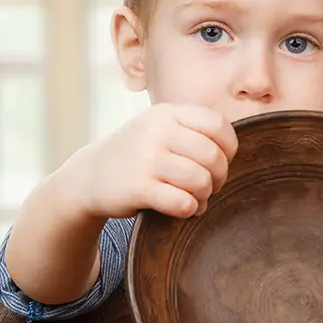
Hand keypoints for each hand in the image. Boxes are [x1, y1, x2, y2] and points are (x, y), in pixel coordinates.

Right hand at [73, 103, 237, 219]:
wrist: (88, 176)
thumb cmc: (135, 154)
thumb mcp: (158, 127)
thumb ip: (191, 129)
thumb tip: (233, 147)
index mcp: (167, 113)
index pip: (218, 125)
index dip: (229, 148)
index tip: (221, 161)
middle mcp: (156, 131)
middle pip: (213, 156)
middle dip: (219, 177)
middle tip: (210, 186)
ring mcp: (146, 159)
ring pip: (201, 180)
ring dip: (205, 195)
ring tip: (196, 198)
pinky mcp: (137, 187)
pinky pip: (182, 202)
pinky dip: (190, 209)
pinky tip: (184, 208)